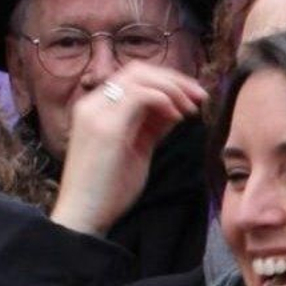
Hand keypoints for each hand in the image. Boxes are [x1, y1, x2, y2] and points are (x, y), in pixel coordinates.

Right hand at [50, 63, 206, 236]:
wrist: (85, 214)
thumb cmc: (110, 187)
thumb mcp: (137, 149)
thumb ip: (151, 125)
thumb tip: (177, 108)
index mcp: (97, 109)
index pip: (133, 77)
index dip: (167, 81)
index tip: (194, 96)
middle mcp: (92, 105)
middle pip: (137, 71)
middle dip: (175, 79)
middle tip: (200, 96)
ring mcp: (96, 113)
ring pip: (139, 77)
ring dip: (174, 88)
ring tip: (193, 107)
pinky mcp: (106, 127)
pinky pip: (140, 96)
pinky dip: (165, 100)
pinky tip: (179, 117)